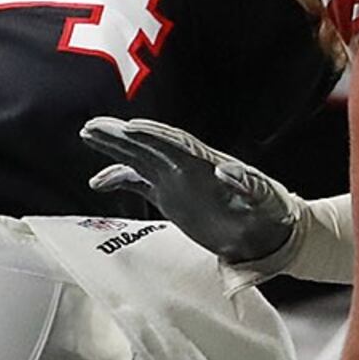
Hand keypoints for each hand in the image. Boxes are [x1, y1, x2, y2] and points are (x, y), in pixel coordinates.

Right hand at [79, 117, 298, 274]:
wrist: (268, 233)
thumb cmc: (271, 214)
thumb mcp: (266, 199)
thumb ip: (248, 184)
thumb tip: (226, 171)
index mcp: (208, 164)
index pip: (177, 144)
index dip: (153, 135)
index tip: (129, 128)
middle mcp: (188, 167)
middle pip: (150, 144)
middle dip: (122, 135)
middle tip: (93, 126)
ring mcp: (177, 179)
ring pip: (140, 157)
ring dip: (115, 147)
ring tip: (88, 134)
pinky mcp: (170, 196)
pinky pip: (139, 183)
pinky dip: (119, 180)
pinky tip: (98, 183)